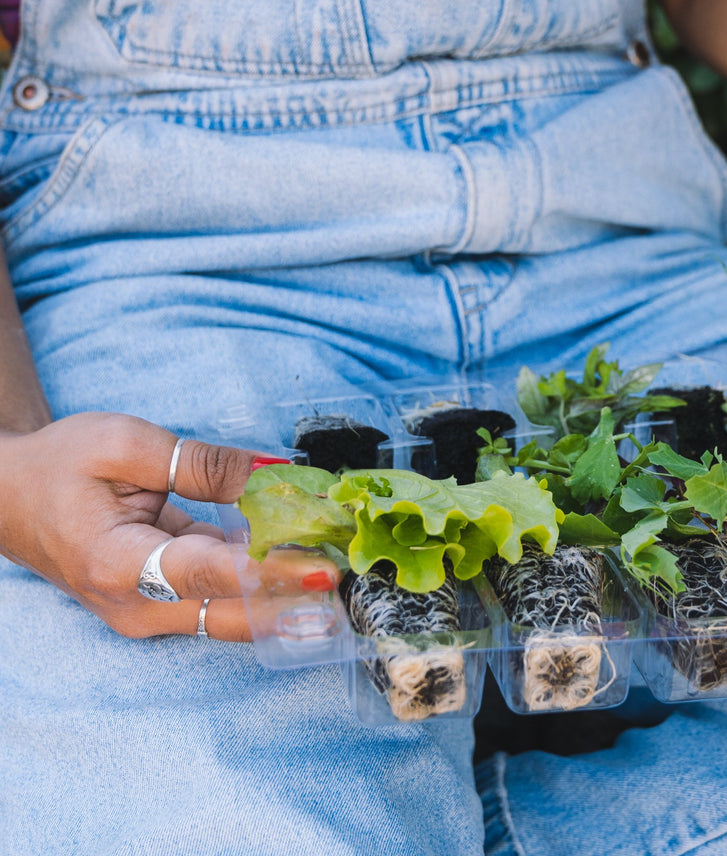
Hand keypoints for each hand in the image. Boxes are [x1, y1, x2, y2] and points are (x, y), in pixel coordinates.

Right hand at [0, 413, 337, 639]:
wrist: (10, 498)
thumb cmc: (61, 465)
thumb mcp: (125, 444)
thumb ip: (201, 463)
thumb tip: (273, 473)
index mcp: (118, 563)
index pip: (213, 575)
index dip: (273, 572)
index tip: (325, 567)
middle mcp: (136, 605)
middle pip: (234, 610)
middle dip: (298, 592)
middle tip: (358, 569)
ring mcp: (151, 614)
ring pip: (236, 614)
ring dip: (291, 593)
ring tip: (350, 565)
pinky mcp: (166, 607)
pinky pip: (226, 600)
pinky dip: (268, 582)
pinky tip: (312, 560)